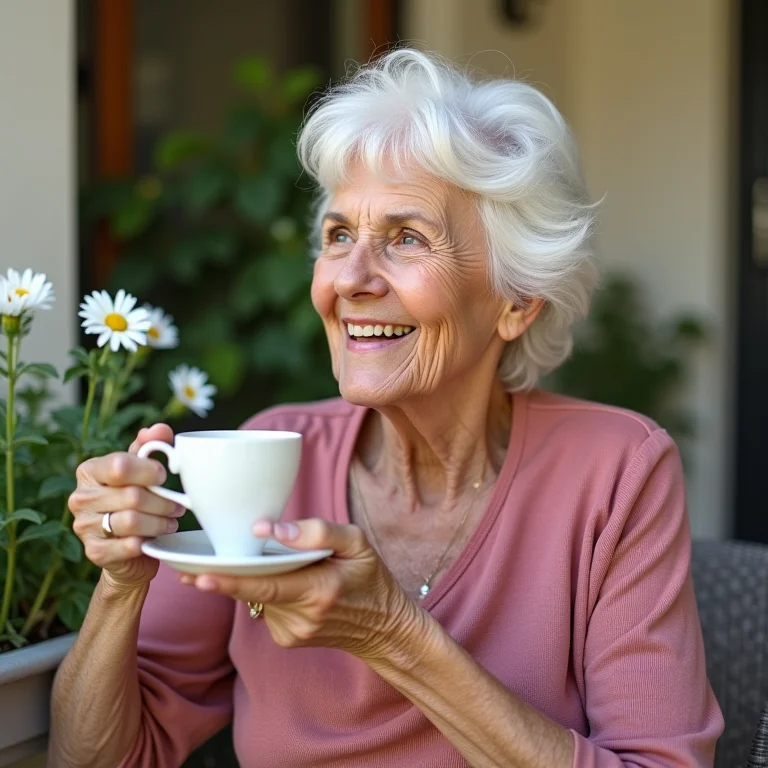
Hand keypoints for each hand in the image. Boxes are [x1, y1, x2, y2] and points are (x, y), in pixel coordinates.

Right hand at [69, 423, 184, 589]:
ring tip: (170, 521)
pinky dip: (147, 540)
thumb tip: (158, 429)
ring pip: (132, 521)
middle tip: (177, 506)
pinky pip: (129, 545)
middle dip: (163, 501)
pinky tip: (154, 538)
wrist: (127, 548)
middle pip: (132, 496)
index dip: (149, 471)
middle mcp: (80, 497)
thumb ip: (151, 447)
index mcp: (90, 471)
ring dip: (159, 521)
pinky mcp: (95, 552)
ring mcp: (84, 526)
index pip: (120, 465)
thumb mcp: (142, 470)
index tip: (164, 477)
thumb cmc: (134, 501)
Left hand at [181, 519, 425, 661]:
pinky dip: (267, 590)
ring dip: (252, 579)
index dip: (228, 581)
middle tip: (185, 566)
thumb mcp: (358, 544)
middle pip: (250, 591)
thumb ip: (317, 532)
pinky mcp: (285, 639)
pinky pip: (264, 606)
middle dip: (219, 578)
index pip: (264, 586)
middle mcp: (300, 618)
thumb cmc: (371, 580)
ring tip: (275, 564)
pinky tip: (286, 582)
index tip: (197, 576)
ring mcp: (290, 633)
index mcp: (319, 591)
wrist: (384, 629)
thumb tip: (269, 530)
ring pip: (256, 597)